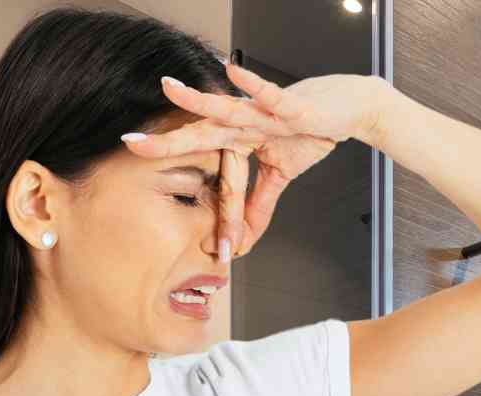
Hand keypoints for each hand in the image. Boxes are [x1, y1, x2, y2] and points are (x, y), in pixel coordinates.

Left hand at [120, 65, 397, 261]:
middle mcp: (245, 121)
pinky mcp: (292, 104)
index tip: (133, 159)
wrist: (349, 109)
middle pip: (202, 132)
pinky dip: (253, 85)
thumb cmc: (312, 131)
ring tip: (170, 89)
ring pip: (228, 108)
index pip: (200, 154)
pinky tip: (232, 71)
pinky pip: (270, 94)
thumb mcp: (281, 174)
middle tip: (132, 143)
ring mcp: (265, 112)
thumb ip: (260, 205)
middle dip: (168, 140)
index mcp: (239, 137)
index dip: (171, 160)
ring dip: (200, 101)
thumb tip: (243, 240)